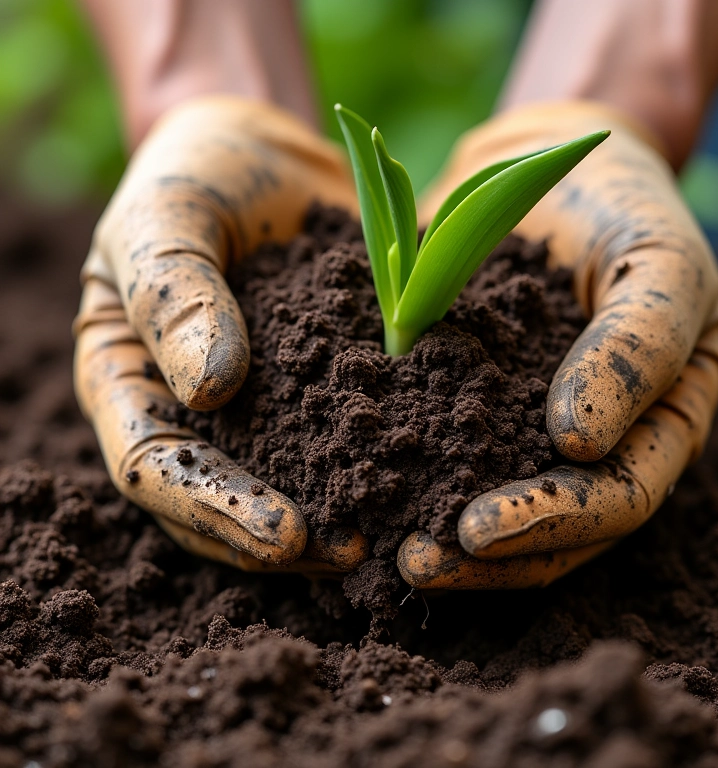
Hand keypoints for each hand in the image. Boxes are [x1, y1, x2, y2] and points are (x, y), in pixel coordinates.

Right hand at [74, 96, 366, 574]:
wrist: (262, 150)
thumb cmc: (195, 176)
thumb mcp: (165, 217)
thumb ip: (174, 295)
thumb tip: (211, 388)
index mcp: (132, 381)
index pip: (157, 466)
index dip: (213, 506)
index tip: (282, 531)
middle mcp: (193, 412)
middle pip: (219, 500)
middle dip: (279, 539)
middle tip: (350, 557)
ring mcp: (260, 408)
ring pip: (285, 482)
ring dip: (334, 517)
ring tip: (392, 539)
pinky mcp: (322, 392)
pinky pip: (343, 435)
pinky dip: (377, 462)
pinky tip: (424, 477)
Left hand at [398, 101, 717, 588]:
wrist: (552, 164)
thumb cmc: (624, 211)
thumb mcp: (658, 265)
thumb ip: (638, 346)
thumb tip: (580, 443)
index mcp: (659, 423)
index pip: (619, 497)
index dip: (554, 521)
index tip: (478, 528)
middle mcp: (599, 444)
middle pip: (553, 530)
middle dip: (486, 553)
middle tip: (416, 563)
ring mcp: (528, 430)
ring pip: (496, 506)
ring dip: (442, 538)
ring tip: (383, 551)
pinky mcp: (468, 407)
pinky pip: (442, 451)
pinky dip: (408, 477)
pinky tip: (361, 488)